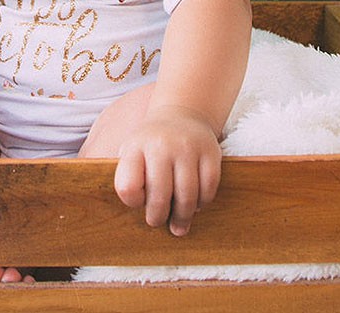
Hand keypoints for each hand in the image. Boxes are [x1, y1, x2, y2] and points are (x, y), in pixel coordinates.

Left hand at [113, 106, 221, 236]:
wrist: (181, 113)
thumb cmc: (152, 144)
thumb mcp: (132, 151)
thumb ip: (130, 178)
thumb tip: (141, 214)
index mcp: (136, 147)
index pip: (128, 186)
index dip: (133, 201)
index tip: (139, 201)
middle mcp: (161, 145)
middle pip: (160, 195)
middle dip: (158, 217)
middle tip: (157, 222)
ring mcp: (187, 147)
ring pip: (187, 196)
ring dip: (182, 216)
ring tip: (178, 225)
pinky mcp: (210, 151)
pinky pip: (208, 188)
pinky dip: (202, 202)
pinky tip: (196, 205)